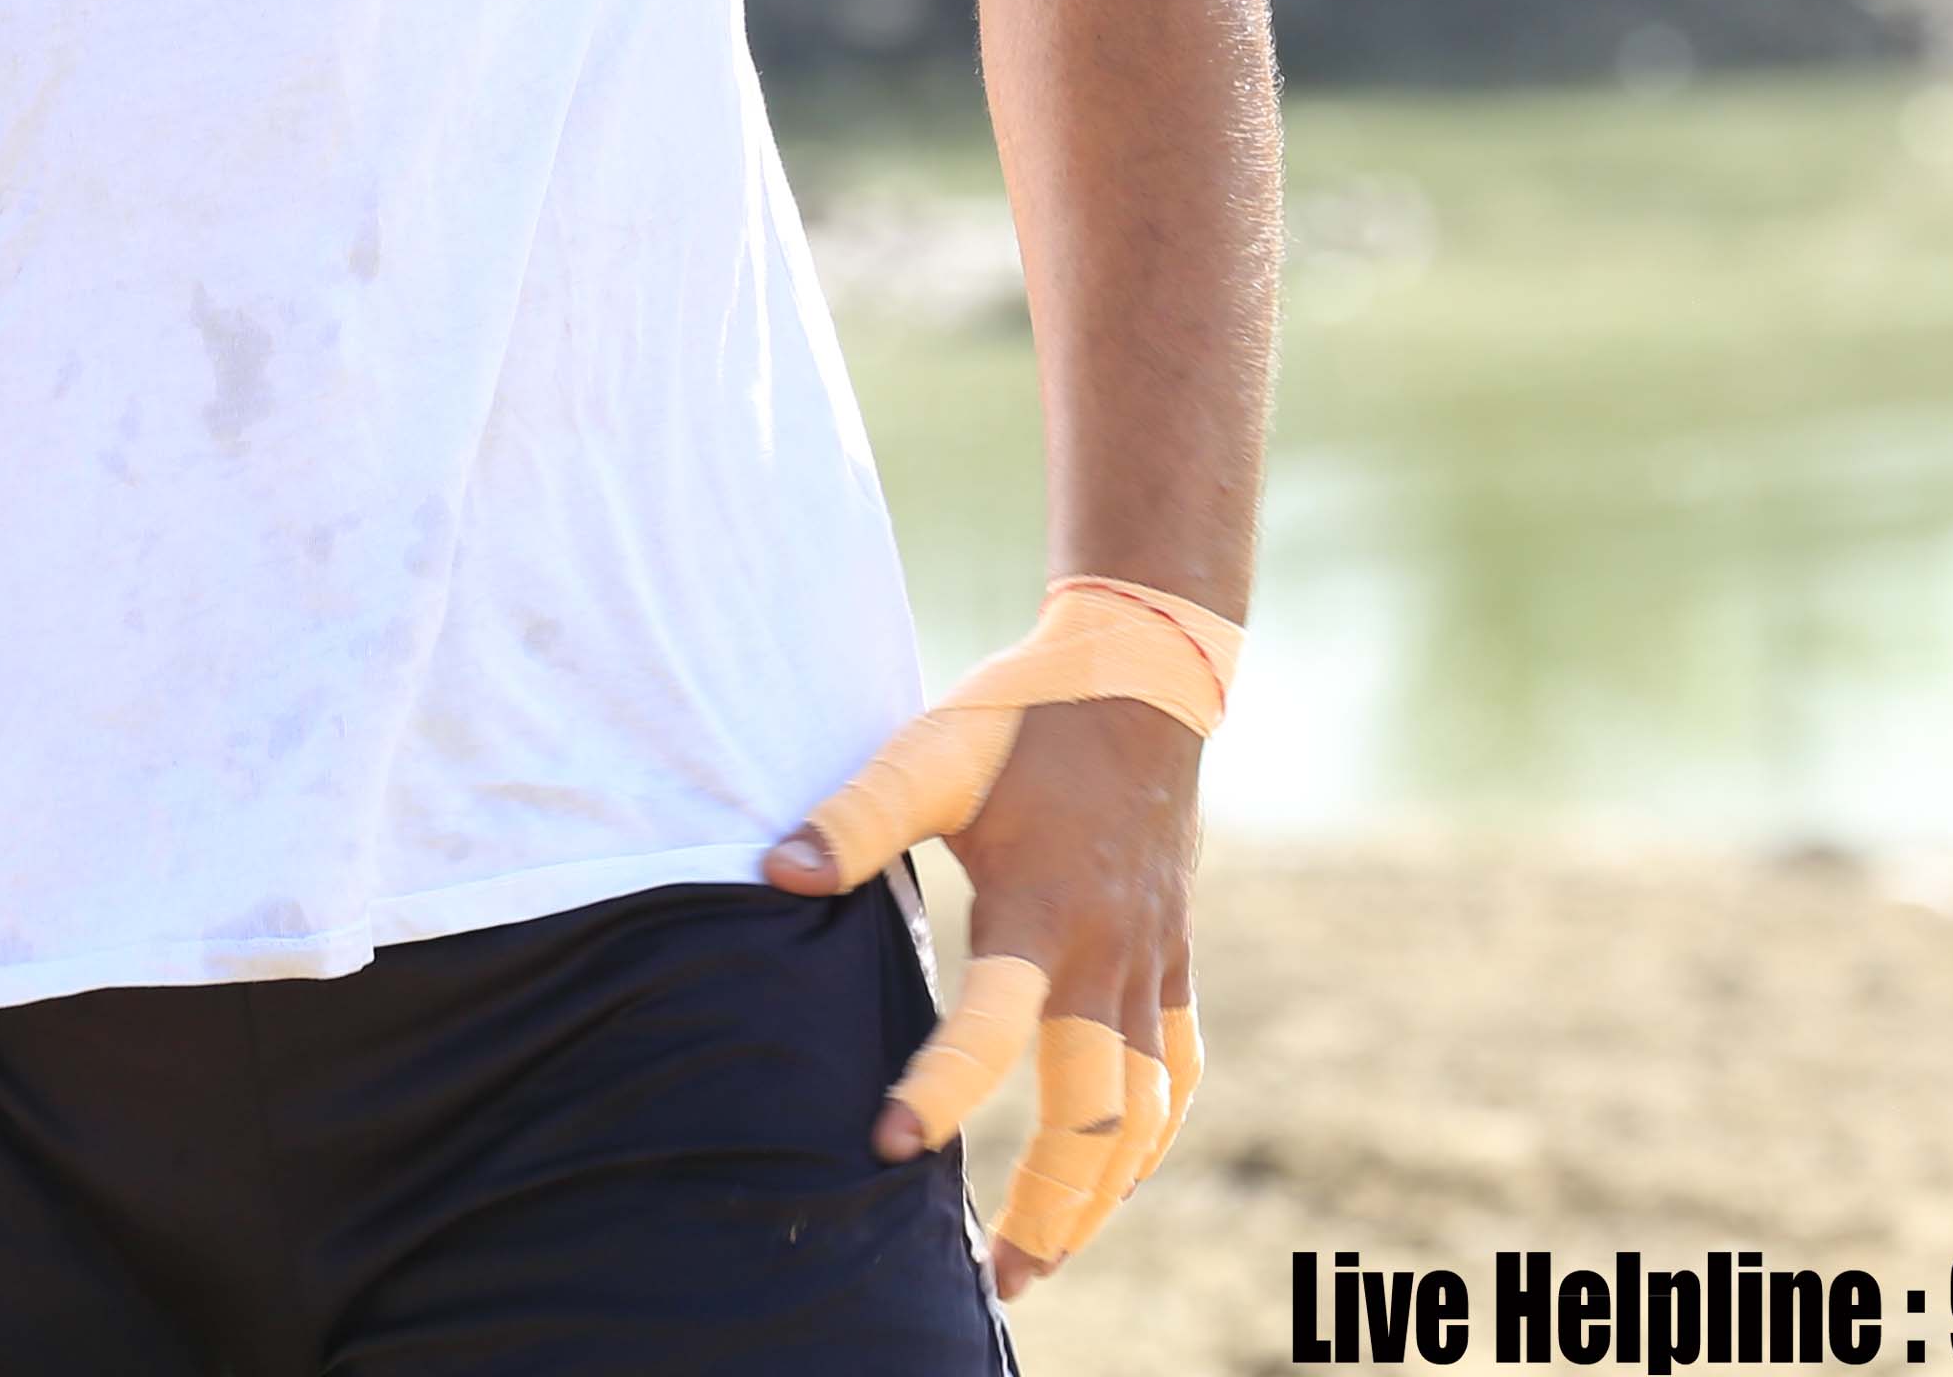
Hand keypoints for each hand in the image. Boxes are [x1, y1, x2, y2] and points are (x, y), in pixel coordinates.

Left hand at [772, 699, 1200, 1301]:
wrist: (1143, 673)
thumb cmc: (1023, 715)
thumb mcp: (933, 752)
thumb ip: (855, 816)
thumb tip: (772, 873)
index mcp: (1044, 910)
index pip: (993, 1025)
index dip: (940, 1088)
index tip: (887, 1145)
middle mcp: (1108, 953)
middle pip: (1098, 1113)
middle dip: (1050, 1205)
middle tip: (994, 1277)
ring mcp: (1151, 962)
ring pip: (1148, 1112)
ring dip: (1102, 1194)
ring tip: (1042, 1258)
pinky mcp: (1172, 958)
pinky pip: (1180, 1069)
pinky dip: (1153, 1136)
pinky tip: (1118, 1177)